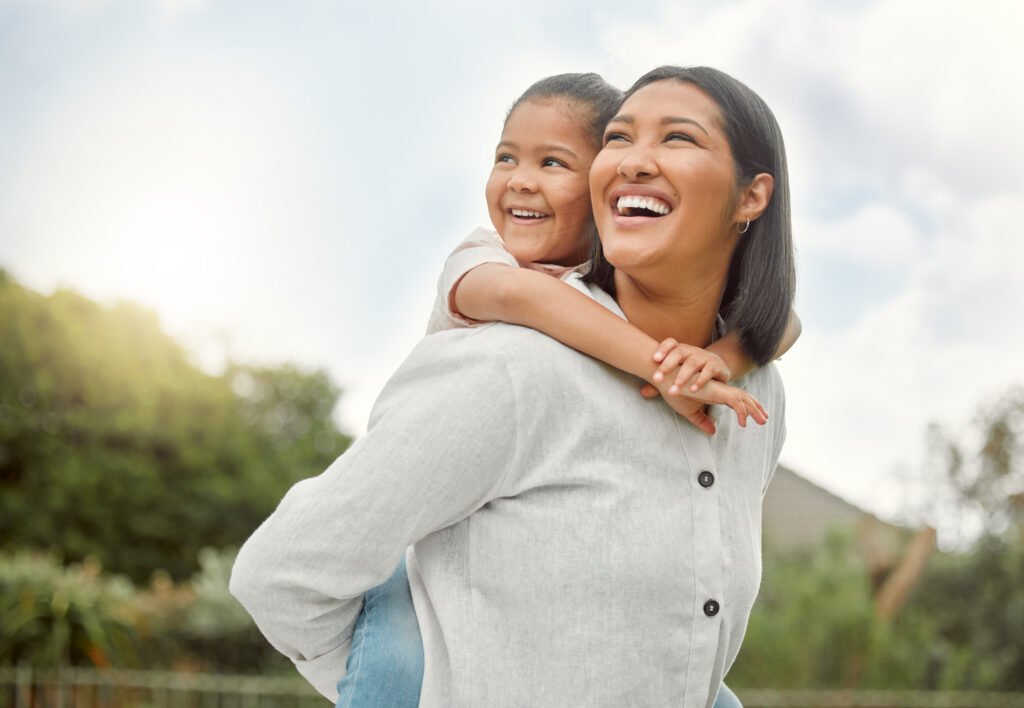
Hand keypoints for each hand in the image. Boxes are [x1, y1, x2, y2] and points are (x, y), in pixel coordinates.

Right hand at [639, 378, 767, 432]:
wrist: (668, 379)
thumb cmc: (676, 392)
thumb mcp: (691, 412)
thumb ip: (702, 421)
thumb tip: (713, 432)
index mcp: (715, 393)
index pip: (736, 399)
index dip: (746, 407)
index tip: (754, 417)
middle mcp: (720, 389)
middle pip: (744, 398)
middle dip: (756, 408)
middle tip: (764, 419)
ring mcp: (720, 389)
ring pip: (743, 399)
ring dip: (754, 410)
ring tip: (762, 421)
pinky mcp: (717, 392)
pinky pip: (735, 403)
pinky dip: (742, 412)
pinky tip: (743, 423)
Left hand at [652, 339, 731, 392]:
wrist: (719, 367)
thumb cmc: (693, 371)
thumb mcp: (677, 373)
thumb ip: (662, 383)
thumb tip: (643, 392)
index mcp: (680, 350)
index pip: (670, 343)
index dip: (662, 349)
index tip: (654, 359)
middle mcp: (691, 351)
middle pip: (679, 353)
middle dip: (667, 365)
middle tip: (656, 379)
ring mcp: (704, 357)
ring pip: (692, 363)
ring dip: (682, 377)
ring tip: (673, 391)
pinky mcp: (716, 366)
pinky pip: (708, 371)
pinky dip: (700, 380)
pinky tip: (693, 390)